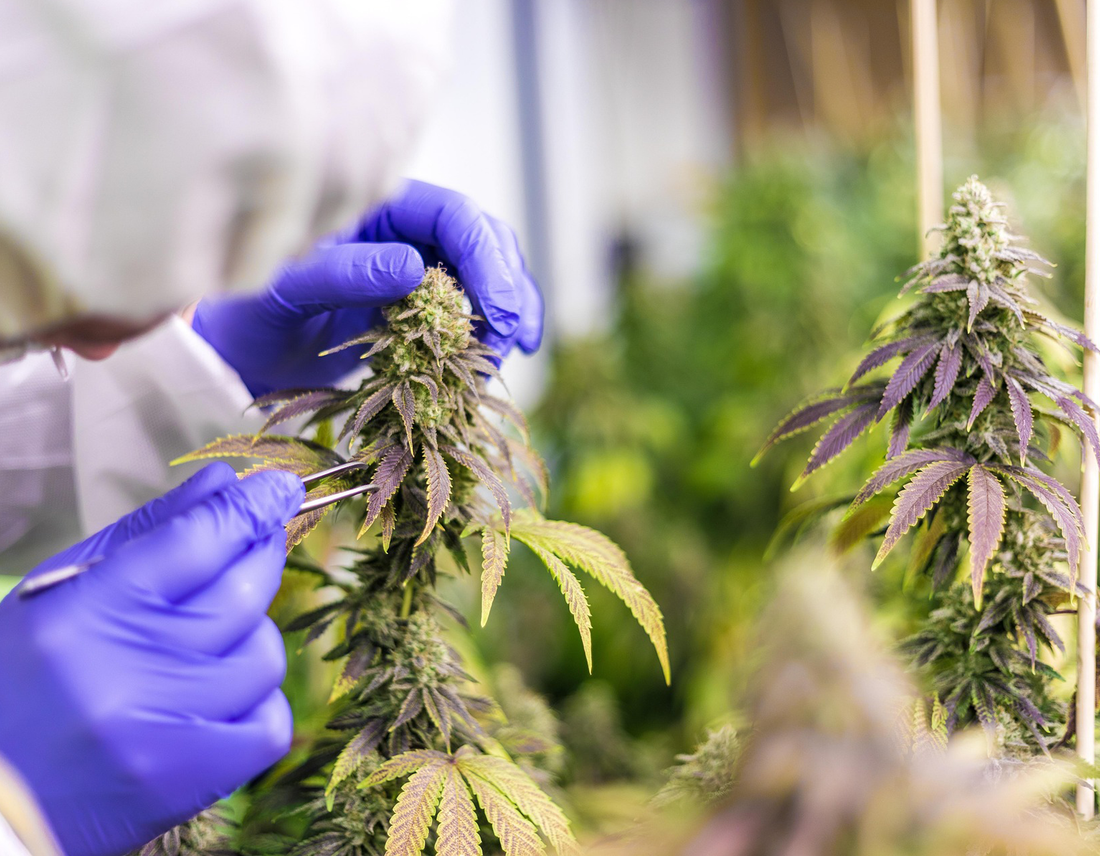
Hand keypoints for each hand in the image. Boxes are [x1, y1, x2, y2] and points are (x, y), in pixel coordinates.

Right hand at [0, 465, 303, 855]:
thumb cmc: (17, 682)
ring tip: (204, 642)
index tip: (279, 487)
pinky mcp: (191, 782)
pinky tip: (217, 698)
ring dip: (249, 638)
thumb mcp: (60, 592)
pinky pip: (270, 724)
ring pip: (263, 656)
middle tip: (258, 541)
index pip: (198, 540)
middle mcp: (132, 670)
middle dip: (261, 555)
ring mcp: (167, 731)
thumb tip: (222, 483)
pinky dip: (255, 702)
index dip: (250, 507)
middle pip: (244, 592)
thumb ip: (146, 533)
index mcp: (87, 613)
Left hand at [192, 180, 543, 396]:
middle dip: (506, 286)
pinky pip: (469, 313)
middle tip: (510, 338)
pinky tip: (496, 363)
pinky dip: (489, 336)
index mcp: (373, 208)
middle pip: (482, 241)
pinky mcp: (419, 309)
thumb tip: (414, 268)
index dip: (485, 258)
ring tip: (506, 355)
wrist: (237, 360)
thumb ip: (340, 274)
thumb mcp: (283, 294)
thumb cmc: (247, 319)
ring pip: (486, 275)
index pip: (452, 214)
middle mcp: (402, 231)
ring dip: (508, 312)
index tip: (497, 311)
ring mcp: (415, 269)